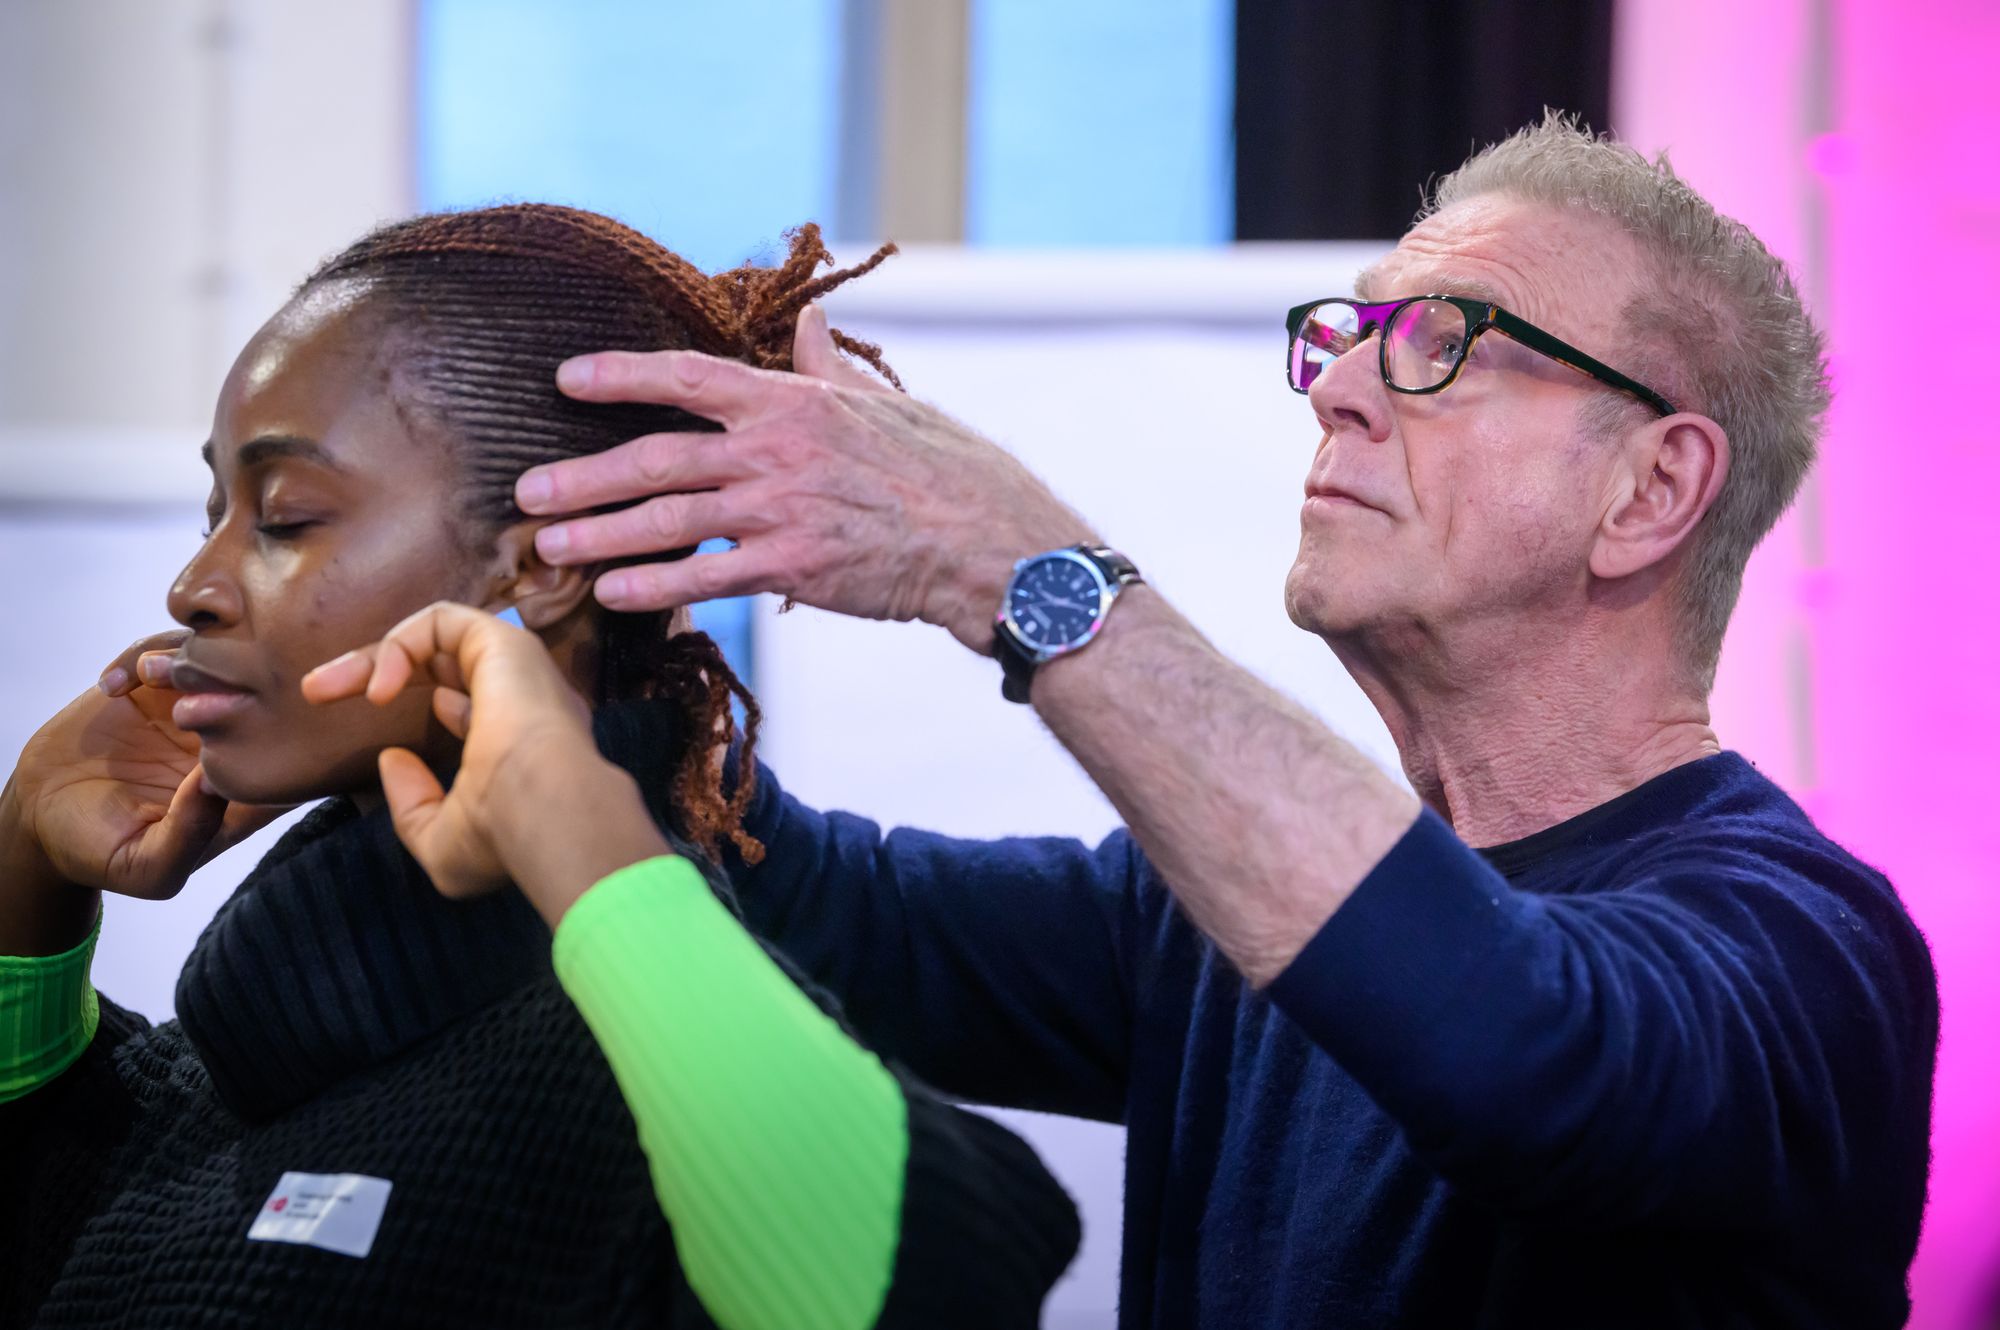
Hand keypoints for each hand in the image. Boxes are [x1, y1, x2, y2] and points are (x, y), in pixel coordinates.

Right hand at [1, 631, 285, 950]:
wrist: (44, 819)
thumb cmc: (102, 853)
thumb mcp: (147, 865)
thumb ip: (189, 834)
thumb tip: (216, 783)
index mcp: (247, 788)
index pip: (298, 757)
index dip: (286, 733)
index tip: (237, 729)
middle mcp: (230, 742)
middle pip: (268, 694)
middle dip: (242, 681)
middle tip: (190, 695)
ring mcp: (193, 708)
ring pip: (219, 659)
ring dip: (189, 659)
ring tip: (146, 678)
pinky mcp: (152, 687)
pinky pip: (164, 650)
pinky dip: (142, 655)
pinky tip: (110, 687)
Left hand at [301, 601, 668, 926]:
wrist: (538, 801)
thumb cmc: (500, 833)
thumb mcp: (443, 844)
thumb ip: (413, 805)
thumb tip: (394, 758)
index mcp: (523, 743)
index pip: (475, 709)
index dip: (433, 714)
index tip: (387, 754)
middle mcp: (524, 698)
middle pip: (442, 666)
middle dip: (374, 672)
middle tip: (315, 692)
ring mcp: (515, 666)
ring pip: (436, 639)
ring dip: (374, 657)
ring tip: (324, 687)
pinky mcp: (500, 639)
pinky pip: (440, 622)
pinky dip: (398, 647)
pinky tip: (378, 689)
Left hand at [513, 304, 1095, 653]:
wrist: (987, 543)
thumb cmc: (945, 469)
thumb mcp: (885, 403)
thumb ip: (826, 368)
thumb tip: (805, 323)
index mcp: (792, 401)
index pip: (687, 377)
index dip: (621, 376)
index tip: (567, 379)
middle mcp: (774, 452)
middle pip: (655, 459)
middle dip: (584, 476)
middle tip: (526, 491)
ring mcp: (778, 512)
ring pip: (667, 521)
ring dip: (600, 535)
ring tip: (549, 548)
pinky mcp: (792, 568)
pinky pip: (707, 577)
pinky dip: (656, 586)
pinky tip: (614, 594)